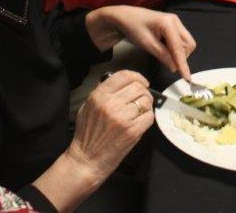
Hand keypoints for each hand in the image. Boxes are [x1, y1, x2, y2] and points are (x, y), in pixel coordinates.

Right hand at [37, 70, 153, 208]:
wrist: (87, 160)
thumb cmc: (87, 135)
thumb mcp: (87, 107)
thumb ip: (101, 92)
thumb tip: (120, 82)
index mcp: (99, 96)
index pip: (124, 75)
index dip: (137, 76)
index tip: (142, 82)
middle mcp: (111, 104)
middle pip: (138, 87)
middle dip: (144, 92)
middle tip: (141, 99)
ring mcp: (123, 117)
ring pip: (146, 101)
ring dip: (146, 105)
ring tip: (140, 112)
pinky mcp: (133, 131)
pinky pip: (149, 116)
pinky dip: (147, 118)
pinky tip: (140, 122)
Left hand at [86, 7, 197, 79]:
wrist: (125, 16)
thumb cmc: (133, 27)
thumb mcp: (146, 44)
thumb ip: (162, 55)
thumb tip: (175, 68)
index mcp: (169, 23)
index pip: (179, 48)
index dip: (183, 64)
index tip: (187, 78)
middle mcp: (176, 21)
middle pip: (188, 44)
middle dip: (181, 56)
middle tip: (167, 61)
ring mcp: (176, 22)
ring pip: (186, 43)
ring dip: (178, 53)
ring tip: (162, 52)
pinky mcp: (174, 26)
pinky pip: (181, 40)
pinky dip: (175, 48)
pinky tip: (164, 48)